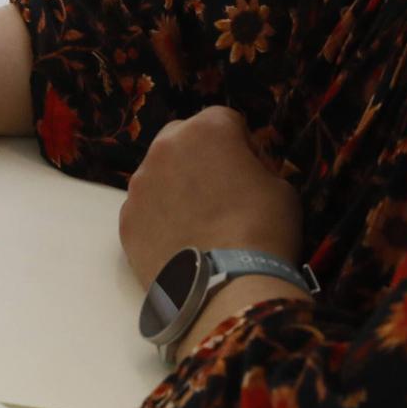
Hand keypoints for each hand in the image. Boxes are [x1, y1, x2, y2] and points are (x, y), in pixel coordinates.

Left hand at [118, 108, 302, 288]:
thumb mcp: (280, 187)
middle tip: (219, 191)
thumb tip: (242, 172)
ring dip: (176, 187)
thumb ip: (255, 167)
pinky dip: (159, 219)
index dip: (241, 145)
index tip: (250, 171)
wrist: (227, 285)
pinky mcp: (126, 219)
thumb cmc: (264, 229)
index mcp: (207, 129)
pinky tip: (181, 242)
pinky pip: (145, 209)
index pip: (225, 122)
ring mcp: (140, 184)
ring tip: (198, 222)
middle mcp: (165, 147)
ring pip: (159, 174)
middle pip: (182, 138)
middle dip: (199, 157)